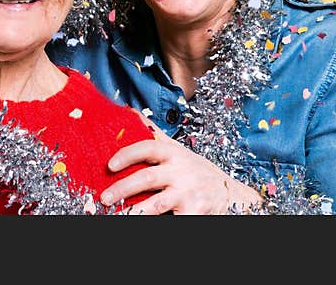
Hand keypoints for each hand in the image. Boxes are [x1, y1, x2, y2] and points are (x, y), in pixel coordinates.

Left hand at [100, 112, 262, 213]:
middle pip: (147, 178)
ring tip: (118, 215)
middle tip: (104, 197)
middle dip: (122, 188)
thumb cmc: (198, 171)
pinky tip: (145, 223)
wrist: (230, 193)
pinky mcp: (195, 212)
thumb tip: (130, 113)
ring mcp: (188, 193)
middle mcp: (180, 171)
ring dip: (134, 211)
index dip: (127, 154)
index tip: (110, 164)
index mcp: (173, 154)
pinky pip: (173, 219)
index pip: (147, 148)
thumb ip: (155, 135)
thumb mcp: (179, 150)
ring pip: (156, 204)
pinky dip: (158, 222)